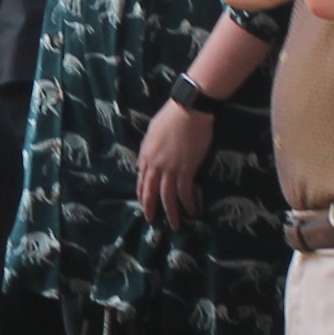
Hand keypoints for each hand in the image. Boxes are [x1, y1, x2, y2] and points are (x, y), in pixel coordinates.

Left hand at [135, 98, 215, 222]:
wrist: (188, 110)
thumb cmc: (172, 115)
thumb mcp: (153, 131)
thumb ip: (149, 147)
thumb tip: (146, 160)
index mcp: (145, 154)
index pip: (141, 179)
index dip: (143, 192)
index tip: (144, 202)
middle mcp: (155, 165)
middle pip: (150, 192)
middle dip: (150, 208)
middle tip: (151, 220)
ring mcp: (170, 169)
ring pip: (167, 197)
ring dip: (170, 213)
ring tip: (175, 224)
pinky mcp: (186, 170)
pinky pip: (185, 192)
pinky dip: (187, 203)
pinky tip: (191, 210)